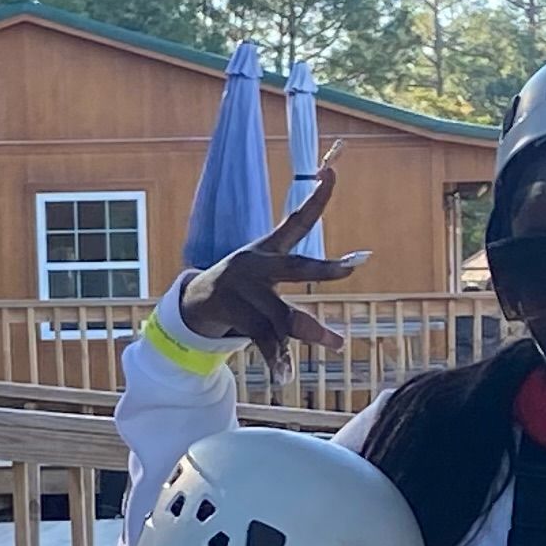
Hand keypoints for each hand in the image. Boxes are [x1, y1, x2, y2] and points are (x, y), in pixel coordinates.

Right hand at [177, 173, 364, 361]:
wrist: (193, 305)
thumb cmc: (243, 296)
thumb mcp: (268, 292)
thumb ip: (301, 313)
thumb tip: (338, 344)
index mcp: (267, 250)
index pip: (297, 220)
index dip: (317, 198)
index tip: (332, 171)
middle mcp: (257, 263)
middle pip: (297, 266)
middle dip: (326, 268)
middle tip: (352, 267)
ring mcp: (242, 285)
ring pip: (283, 315)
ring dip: (310, 333)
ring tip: (336, 344)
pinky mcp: (230, 306)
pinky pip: (261, 336)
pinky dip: (276, 357)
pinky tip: (283, 374)